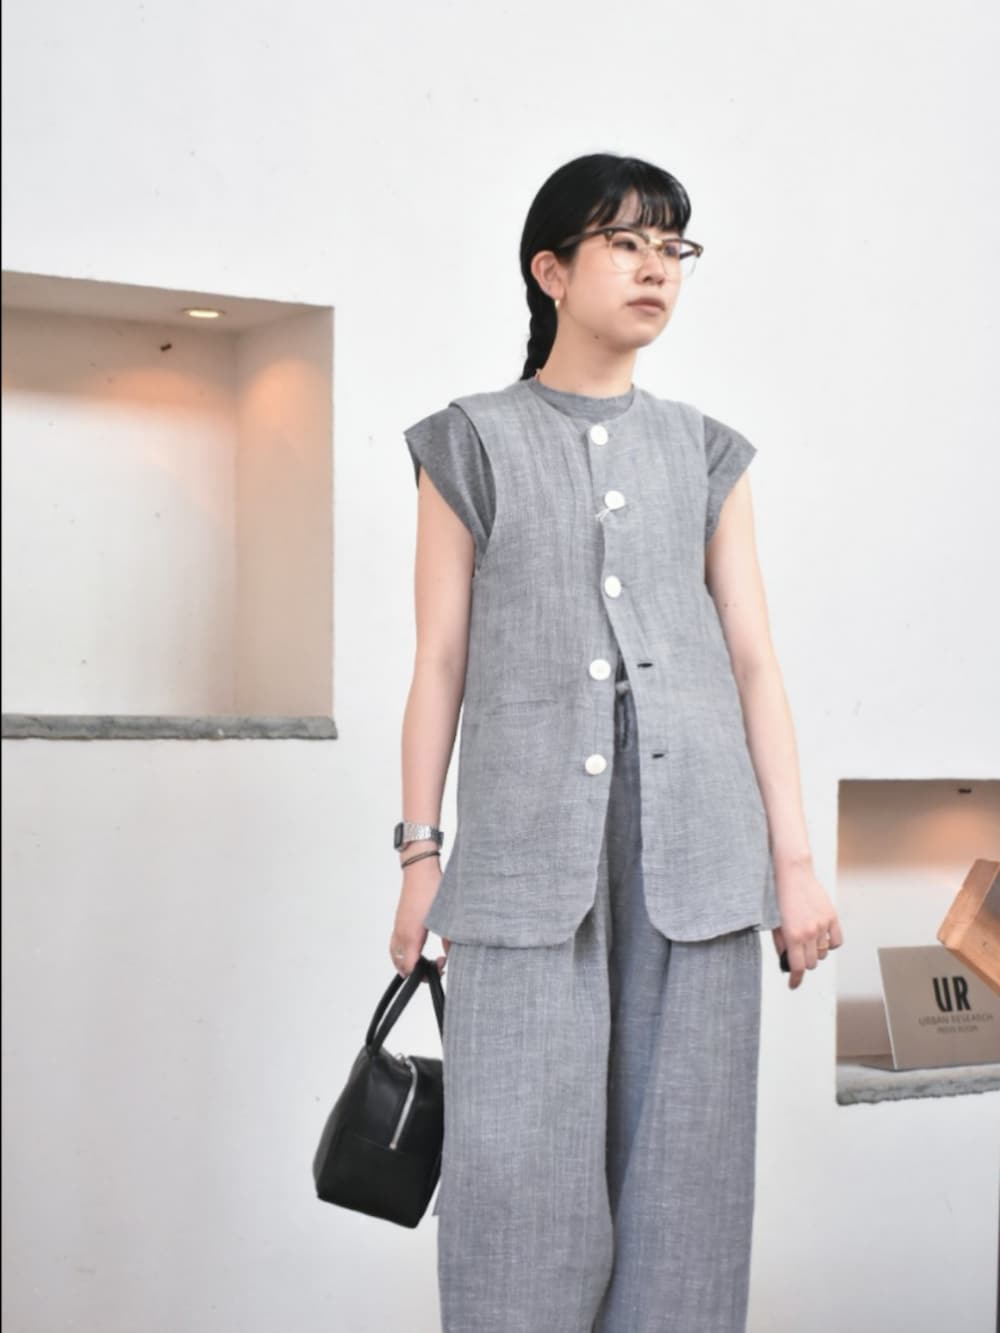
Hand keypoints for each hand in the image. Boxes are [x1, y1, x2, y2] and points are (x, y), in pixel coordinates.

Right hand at [390, 862, 450, 979]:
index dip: (424, 974)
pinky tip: (418, 948)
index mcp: (411, 936)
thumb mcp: (445, 917)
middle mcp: (401, 934)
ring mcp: (398, 928)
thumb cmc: (431, 888)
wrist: (420, 870)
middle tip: (437, 964)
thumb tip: (453, 954)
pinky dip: (403, 954)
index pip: (410, 968)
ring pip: (395, 956)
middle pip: (401, 965)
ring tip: (425, 962)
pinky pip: (395, 946)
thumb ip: (450, 940)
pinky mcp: (399, 922)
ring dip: (408, 964)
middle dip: (418, 971)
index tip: (441, 966)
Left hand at [770, 857, 842, 989]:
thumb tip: (785, 961)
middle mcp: (809, 932)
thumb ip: (780, 944)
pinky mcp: (832, 916)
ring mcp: (822, 925)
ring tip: (807, 941)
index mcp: (792, 935)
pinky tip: (821, 939)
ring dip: (816, 952)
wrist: (792, 872)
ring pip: (823, 953)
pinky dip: (830, 944)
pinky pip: (836, 941)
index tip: (793, 984)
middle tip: (798, 955)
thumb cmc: (778, 895)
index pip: (798, 967)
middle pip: (812, 963)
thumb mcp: (773, 922)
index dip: (795, 979)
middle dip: (804, 962)